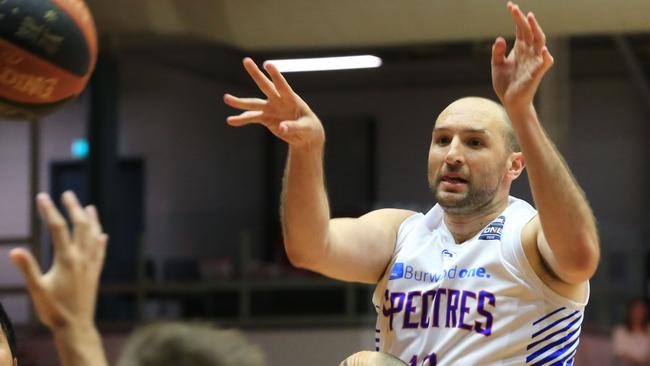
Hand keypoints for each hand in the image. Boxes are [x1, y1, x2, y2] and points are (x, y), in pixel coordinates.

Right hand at [9, 192, 107, 330]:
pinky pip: (101, 251)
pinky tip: (102, 235)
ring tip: (89, 207)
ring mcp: (91, 265)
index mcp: (66, 259)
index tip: (42, 196)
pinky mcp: (96, 273)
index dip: (49, 211)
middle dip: (73, 208)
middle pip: (81, 226)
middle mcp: (82, 258)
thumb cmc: (53, 310)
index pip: (57, 228)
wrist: (76, 326)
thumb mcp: (36, 289)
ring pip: (94, 235)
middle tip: (67, 194)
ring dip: (92, 220)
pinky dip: (101, 239)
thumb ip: (27, 268)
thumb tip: (14, 250)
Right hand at [224, 58, 324, 148]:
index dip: (275, 75)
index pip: (282, 85)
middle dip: (256, 74)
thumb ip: (293, 127)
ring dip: (240, 102)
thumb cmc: (308, 128)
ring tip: (226, 98)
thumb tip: (281, 127)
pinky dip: (242, 120)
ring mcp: (271, 108)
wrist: (305, 134)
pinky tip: (231, 121)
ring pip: (253, 103)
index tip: (268, 64)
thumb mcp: (305, 128)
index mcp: (291, 99)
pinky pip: (252, 118)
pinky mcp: (266, 117)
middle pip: (265, 85)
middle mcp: (278, 100)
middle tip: (246, 60)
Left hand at [492, 2, 553, 111]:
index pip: (521, 29)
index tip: (510, 6)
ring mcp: (534, 61)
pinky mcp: (537, 73)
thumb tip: (500, 38)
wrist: (510, 102)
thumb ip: (497, 52)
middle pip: (529, 31)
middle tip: (514, 8)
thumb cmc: (505, 84)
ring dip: (535, 29)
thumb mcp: (497, 65)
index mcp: (520, 49)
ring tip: (529, 18)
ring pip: (539, 41)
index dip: (517, 17)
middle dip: (523, 19)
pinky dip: (545, 55)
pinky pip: (545, 62)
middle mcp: (529, 52)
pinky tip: (543, 48)